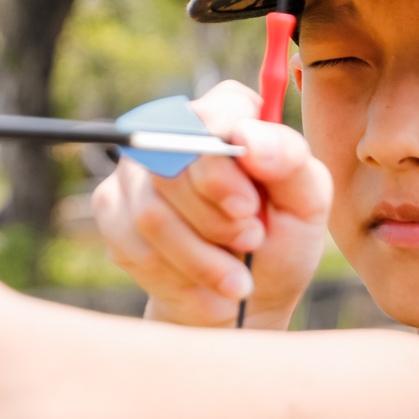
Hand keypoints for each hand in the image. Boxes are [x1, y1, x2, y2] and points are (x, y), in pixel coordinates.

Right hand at [91, 80, 330, 327]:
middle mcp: (176, 132)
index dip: (223, 165)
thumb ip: (290, 160)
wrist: (243, 303)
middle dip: (215, 219)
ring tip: (235, 273)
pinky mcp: (112, 208)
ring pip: (151, 211)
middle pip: (173, 163)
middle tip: (250, 240)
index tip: (249, 207)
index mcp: (229, 115)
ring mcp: (137, 169)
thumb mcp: (306, 204)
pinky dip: (175, 271)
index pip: (210, 116)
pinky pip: (131, 239)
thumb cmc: (281, 243)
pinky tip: (201, 280)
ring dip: (200, 256)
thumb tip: (248, 136)